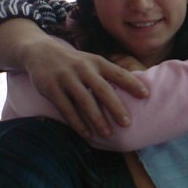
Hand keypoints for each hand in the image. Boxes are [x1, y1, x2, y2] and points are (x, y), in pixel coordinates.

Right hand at [21, 38, 149, 137]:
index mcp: (97, 62)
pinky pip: (66, 108)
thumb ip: (110, 74)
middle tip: (127, 123)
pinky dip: (77, 123)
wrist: (40, 52)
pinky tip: (87, 134)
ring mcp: (66, 78)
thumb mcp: (93, 62)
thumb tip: (136, 89)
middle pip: (102, 89)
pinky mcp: (51, 88)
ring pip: (84, 101)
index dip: (132, 83)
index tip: (146, 95)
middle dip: (115, 107)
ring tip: (108, 134)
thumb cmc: (75, 62)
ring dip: (97, 119)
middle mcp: (83, 68)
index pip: (118, 73)